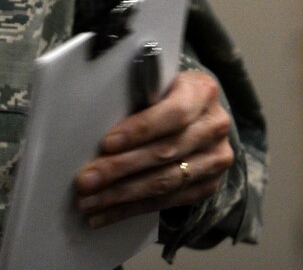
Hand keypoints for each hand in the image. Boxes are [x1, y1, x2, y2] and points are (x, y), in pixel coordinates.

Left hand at [74, 70, 232, 228]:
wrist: (197, 118)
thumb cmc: (165, 98)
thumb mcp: (156, 88)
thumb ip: (136, 101)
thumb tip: (91, 126)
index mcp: (202, 91)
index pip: (174, 113)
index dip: (140, 129)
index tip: (106, 143)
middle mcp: (215, 125)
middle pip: (165, 152)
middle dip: (120, 168)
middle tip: (86, 180)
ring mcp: (215, 159)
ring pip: (164, 182)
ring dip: (121, 194)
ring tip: (89, 201)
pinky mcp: (208, 186)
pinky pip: (166, 202)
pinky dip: (130, 209)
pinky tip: (104, 214)